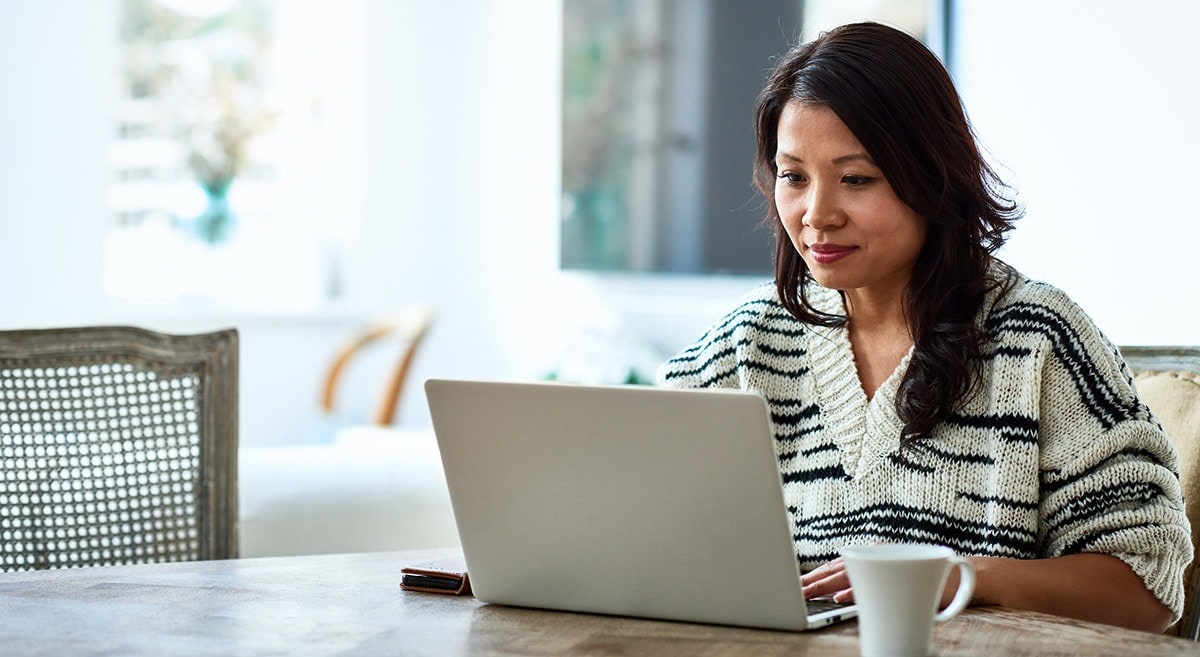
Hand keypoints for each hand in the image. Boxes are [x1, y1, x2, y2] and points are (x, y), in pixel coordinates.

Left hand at [801, 555, 968, 607]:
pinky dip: (853, 593)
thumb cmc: (925, 582)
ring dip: (825, 587)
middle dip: (814, 581)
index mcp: (873, 553)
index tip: (799, 585)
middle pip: (838, 569)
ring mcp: (890, 563)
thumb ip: (866, 583)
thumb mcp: (891, 581)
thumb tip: (836, 594)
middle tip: (795, 591)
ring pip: (850, 576)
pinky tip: (837, 599)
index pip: (838, 565)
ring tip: (806, 594)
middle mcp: (878, 553)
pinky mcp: (902, 577)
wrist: (965, 576)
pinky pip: (873, 586)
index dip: (816, 575)